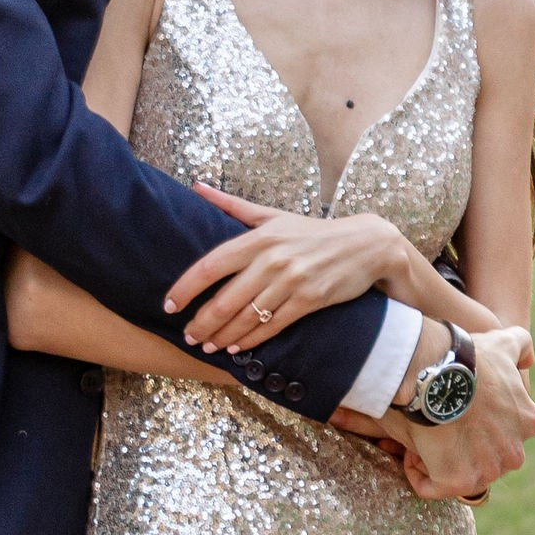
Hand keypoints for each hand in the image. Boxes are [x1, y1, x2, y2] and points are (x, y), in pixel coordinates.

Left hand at [165, 189, 407, 350]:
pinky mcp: (309, 300)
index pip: (211, 266)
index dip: (186, 288)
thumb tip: (196, 187)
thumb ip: (233, 205)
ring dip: (222, 335)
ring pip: (246, 317)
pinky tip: (236, 347)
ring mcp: (291, 281)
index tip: (169, 305)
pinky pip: (272, 325)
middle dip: (201, 322)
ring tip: (206, 345)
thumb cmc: (312, 231)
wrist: (365, 244)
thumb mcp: (273, 215)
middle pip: (225, 299)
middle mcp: (272, 259)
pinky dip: (251, 339)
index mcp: (259, 237)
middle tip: (187, 336)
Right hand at [394, 327, 534, 502]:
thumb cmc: (468, 357)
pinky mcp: (458, 482)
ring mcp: (487, 471)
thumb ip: (522, 346)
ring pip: (459, 473)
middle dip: (462, 446)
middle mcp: (514, 453)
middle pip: (484, 458)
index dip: (476, 422)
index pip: (502, 433)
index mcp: (528, 424)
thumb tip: (528, 360)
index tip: (456, 406)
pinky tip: (411, 451)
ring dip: (440, 459)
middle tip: (438, 422)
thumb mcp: (503, 343)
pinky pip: (432, 487)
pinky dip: (418, 473)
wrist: (437, 370)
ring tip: (423, 434)